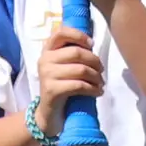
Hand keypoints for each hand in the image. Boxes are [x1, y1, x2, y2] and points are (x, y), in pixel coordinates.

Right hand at [31, 22, 105, 140]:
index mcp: (47, 50)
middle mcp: (44, 59)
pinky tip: (97, 92)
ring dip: (96, 77)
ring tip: (100, 83)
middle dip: (95, 61)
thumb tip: (91, 43)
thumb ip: (73, 53)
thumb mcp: (64, 66)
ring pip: (80, 69)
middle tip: (101, 70)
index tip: (91, 45)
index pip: (61, 32)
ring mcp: (46, 75)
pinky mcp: (51, 90)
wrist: (49, 113)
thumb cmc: (62, 86)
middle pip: (77, 52)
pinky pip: (78, 85)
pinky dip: (92, 89)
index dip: (79, 35)